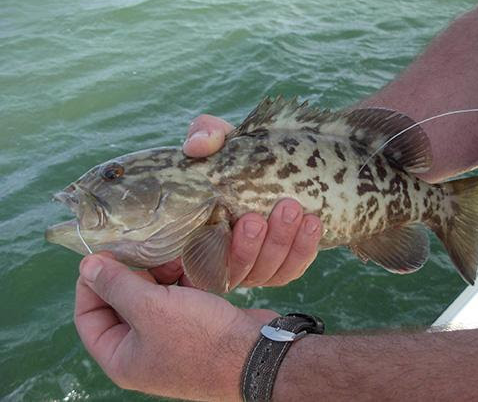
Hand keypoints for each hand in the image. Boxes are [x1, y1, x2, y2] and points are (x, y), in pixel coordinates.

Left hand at [75, 253, 276, 400]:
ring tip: (174, 257)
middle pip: (122, 305)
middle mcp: (142, 352)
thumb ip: (117, 285)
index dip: (92, 283)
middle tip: (147, 250)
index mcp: (121, 357)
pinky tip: (193, 267)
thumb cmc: (200, 339)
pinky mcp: (196, 329)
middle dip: (133, 275)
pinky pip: (179, 300)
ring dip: (161, 275)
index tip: (106, 254)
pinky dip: (182, 283)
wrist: (258, 356)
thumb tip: (87, 265)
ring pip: (153, 299)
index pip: (88, 316)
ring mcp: (171, 340)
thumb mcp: (151, 308)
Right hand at [176, 114, 321, 288]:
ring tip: (299, 211)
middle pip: (242, 270)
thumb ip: (205, 135)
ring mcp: (252, 265)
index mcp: (197, 235)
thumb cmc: (233, 154)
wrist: (267, 163)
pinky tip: (314, 224)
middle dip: (264, 244)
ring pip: (268, 271)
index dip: (231, 249)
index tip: (251, 220)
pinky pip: (292, 269)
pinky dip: (304, 250)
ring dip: (286, 244)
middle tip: (283, 208)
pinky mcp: (280, 265)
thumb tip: (197, 146)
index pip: (204, 260)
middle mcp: (222, 258)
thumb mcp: (217, 138)